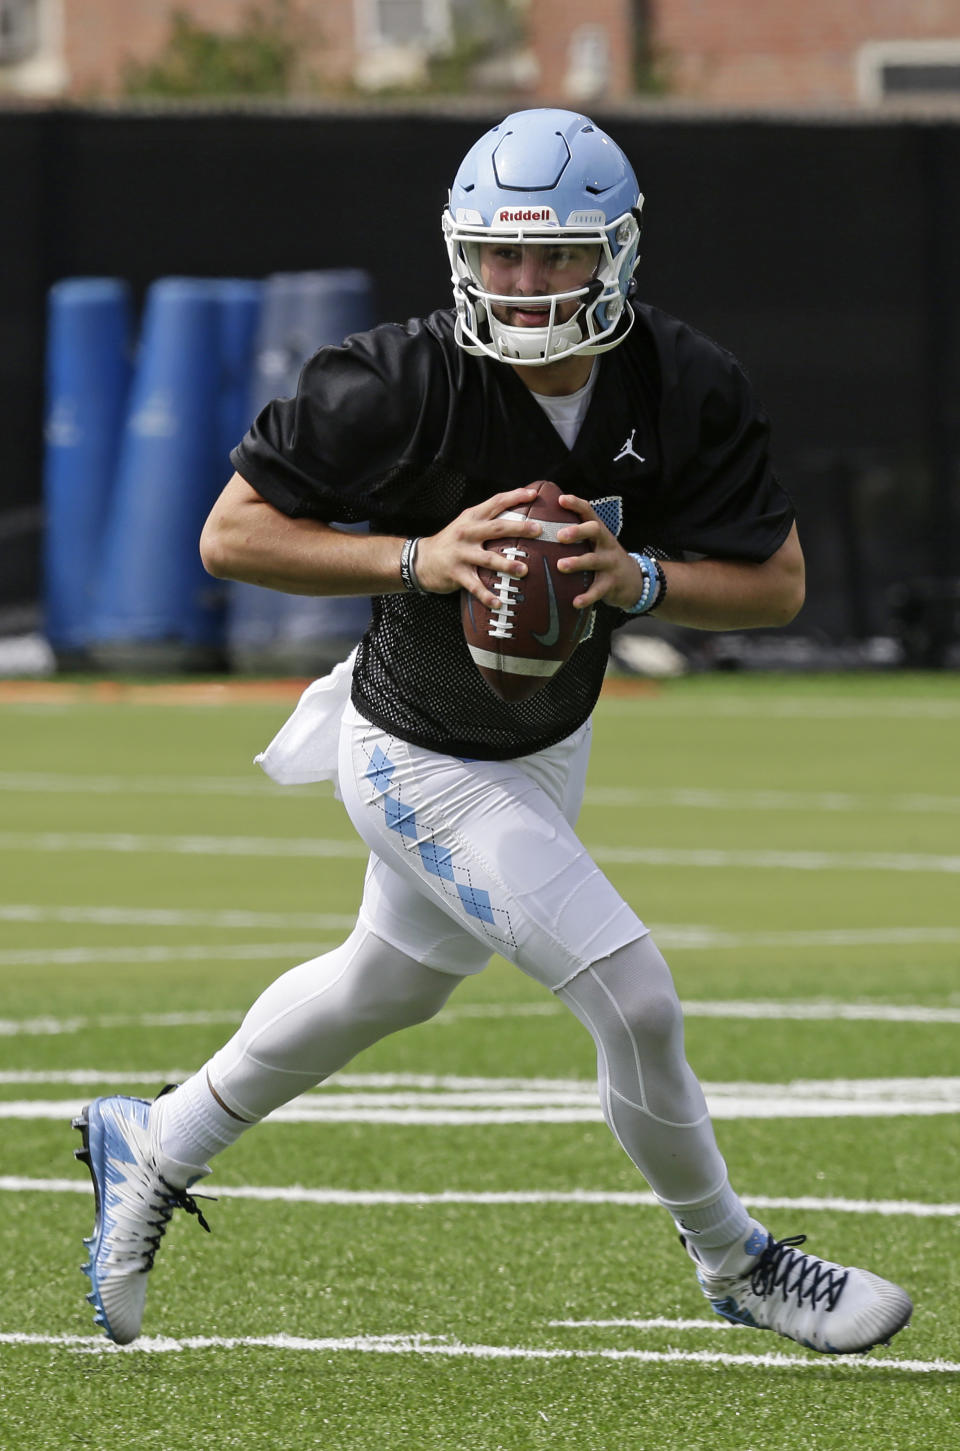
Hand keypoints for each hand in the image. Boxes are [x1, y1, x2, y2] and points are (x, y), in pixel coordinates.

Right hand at [415, 487, 542, 608]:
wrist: (420, 559)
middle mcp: (467, 533)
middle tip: (538, 530)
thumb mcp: (465, 524)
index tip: (533, 494)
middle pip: (497, 528)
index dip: (515, 496)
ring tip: (524, 570)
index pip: (495, 502)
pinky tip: (499, 603)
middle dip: (519, 528)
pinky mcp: (457, 573)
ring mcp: (461, 554)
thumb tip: (519, 518)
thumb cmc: (451, 542)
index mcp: (472, 518)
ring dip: (507, 564)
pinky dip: (487, 596)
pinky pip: (475, 586)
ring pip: (488, 558)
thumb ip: (487, 520)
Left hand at [555, 494, 645, 609]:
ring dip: (578, 562)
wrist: (634, 580)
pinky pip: (598, 590)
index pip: (589, 512)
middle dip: (578, 530)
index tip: (561, 500)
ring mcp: (610, 563)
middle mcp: (606, 544)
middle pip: (595, 530)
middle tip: (559, 535)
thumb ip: (576, 536)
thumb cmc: (604, 559)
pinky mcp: (612, 583)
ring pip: (594, 560)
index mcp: (599, 532)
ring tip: (561, 565)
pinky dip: (587, 596)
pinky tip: (575, 602)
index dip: (576, 504)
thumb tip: (541, 527)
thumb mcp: (595, 544)